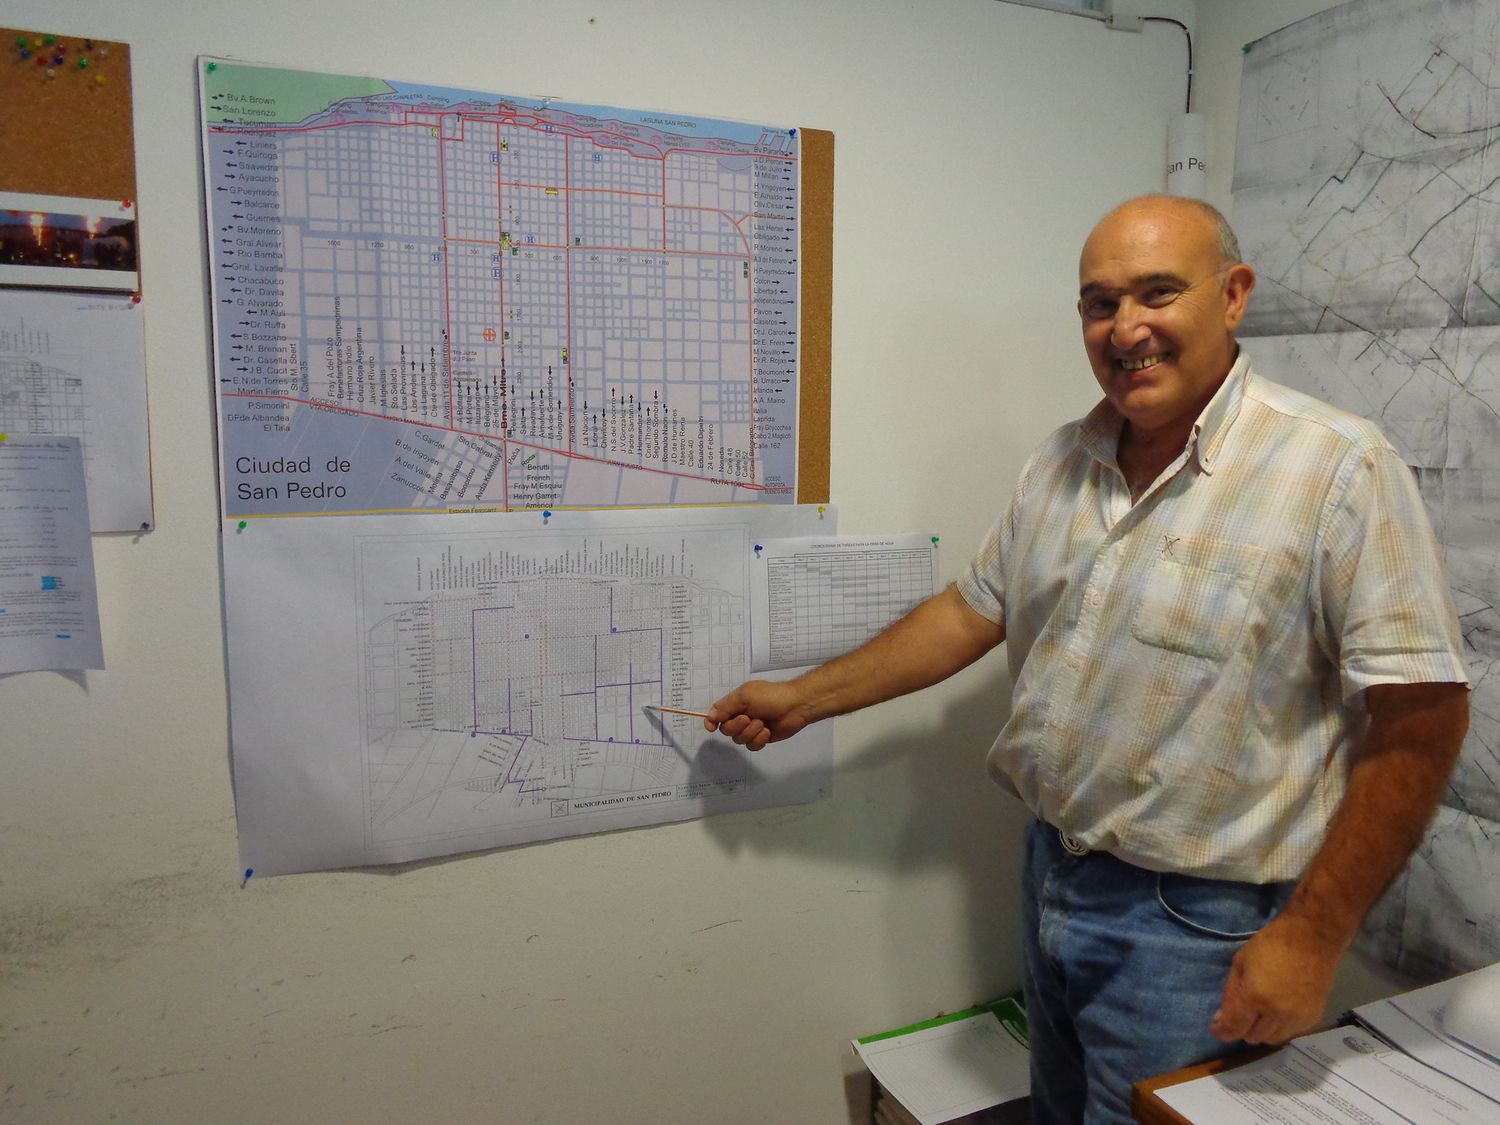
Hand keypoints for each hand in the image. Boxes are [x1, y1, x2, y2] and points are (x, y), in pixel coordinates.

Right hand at [704, 680, 808, 750]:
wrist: (795, 706)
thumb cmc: (770, 696)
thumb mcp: (745, 696)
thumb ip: (726, 707)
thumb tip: (710, 716)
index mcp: (735, 704)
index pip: (716, 714)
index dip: (711, 721)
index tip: (711, 727)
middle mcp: (741, 716)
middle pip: (726, 730)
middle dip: (737, 726)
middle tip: (749, 719)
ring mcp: (751, 729)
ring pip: (739, 740)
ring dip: (750, 733)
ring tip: (762, 724)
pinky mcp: (761, 739)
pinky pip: (751, 746)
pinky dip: (758, 740)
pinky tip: (767, 732)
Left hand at [1210, 914, 1341, 1044]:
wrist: (1312, 939)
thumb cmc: (1271, 945)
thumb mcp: (1240, 963)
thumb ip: (1230, 995)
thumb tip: (1221, 1020)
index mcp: (1254, 997)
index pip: (1234, 1029)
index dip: (1222, 1031)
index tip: (1218, 1027)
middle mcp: (1276, 1014)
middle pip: (1252, 1037)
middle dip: (1242, 1027)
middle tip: (1243, 1010)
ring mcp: (1297, 1019)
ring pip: (1271, 1039)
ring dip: (1262, 1030)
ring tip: (1261, 1010)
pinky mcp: (1312, 1019)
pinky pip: (1289, 1034)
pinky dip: (1280, 1027)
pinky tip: (1279, 1010)